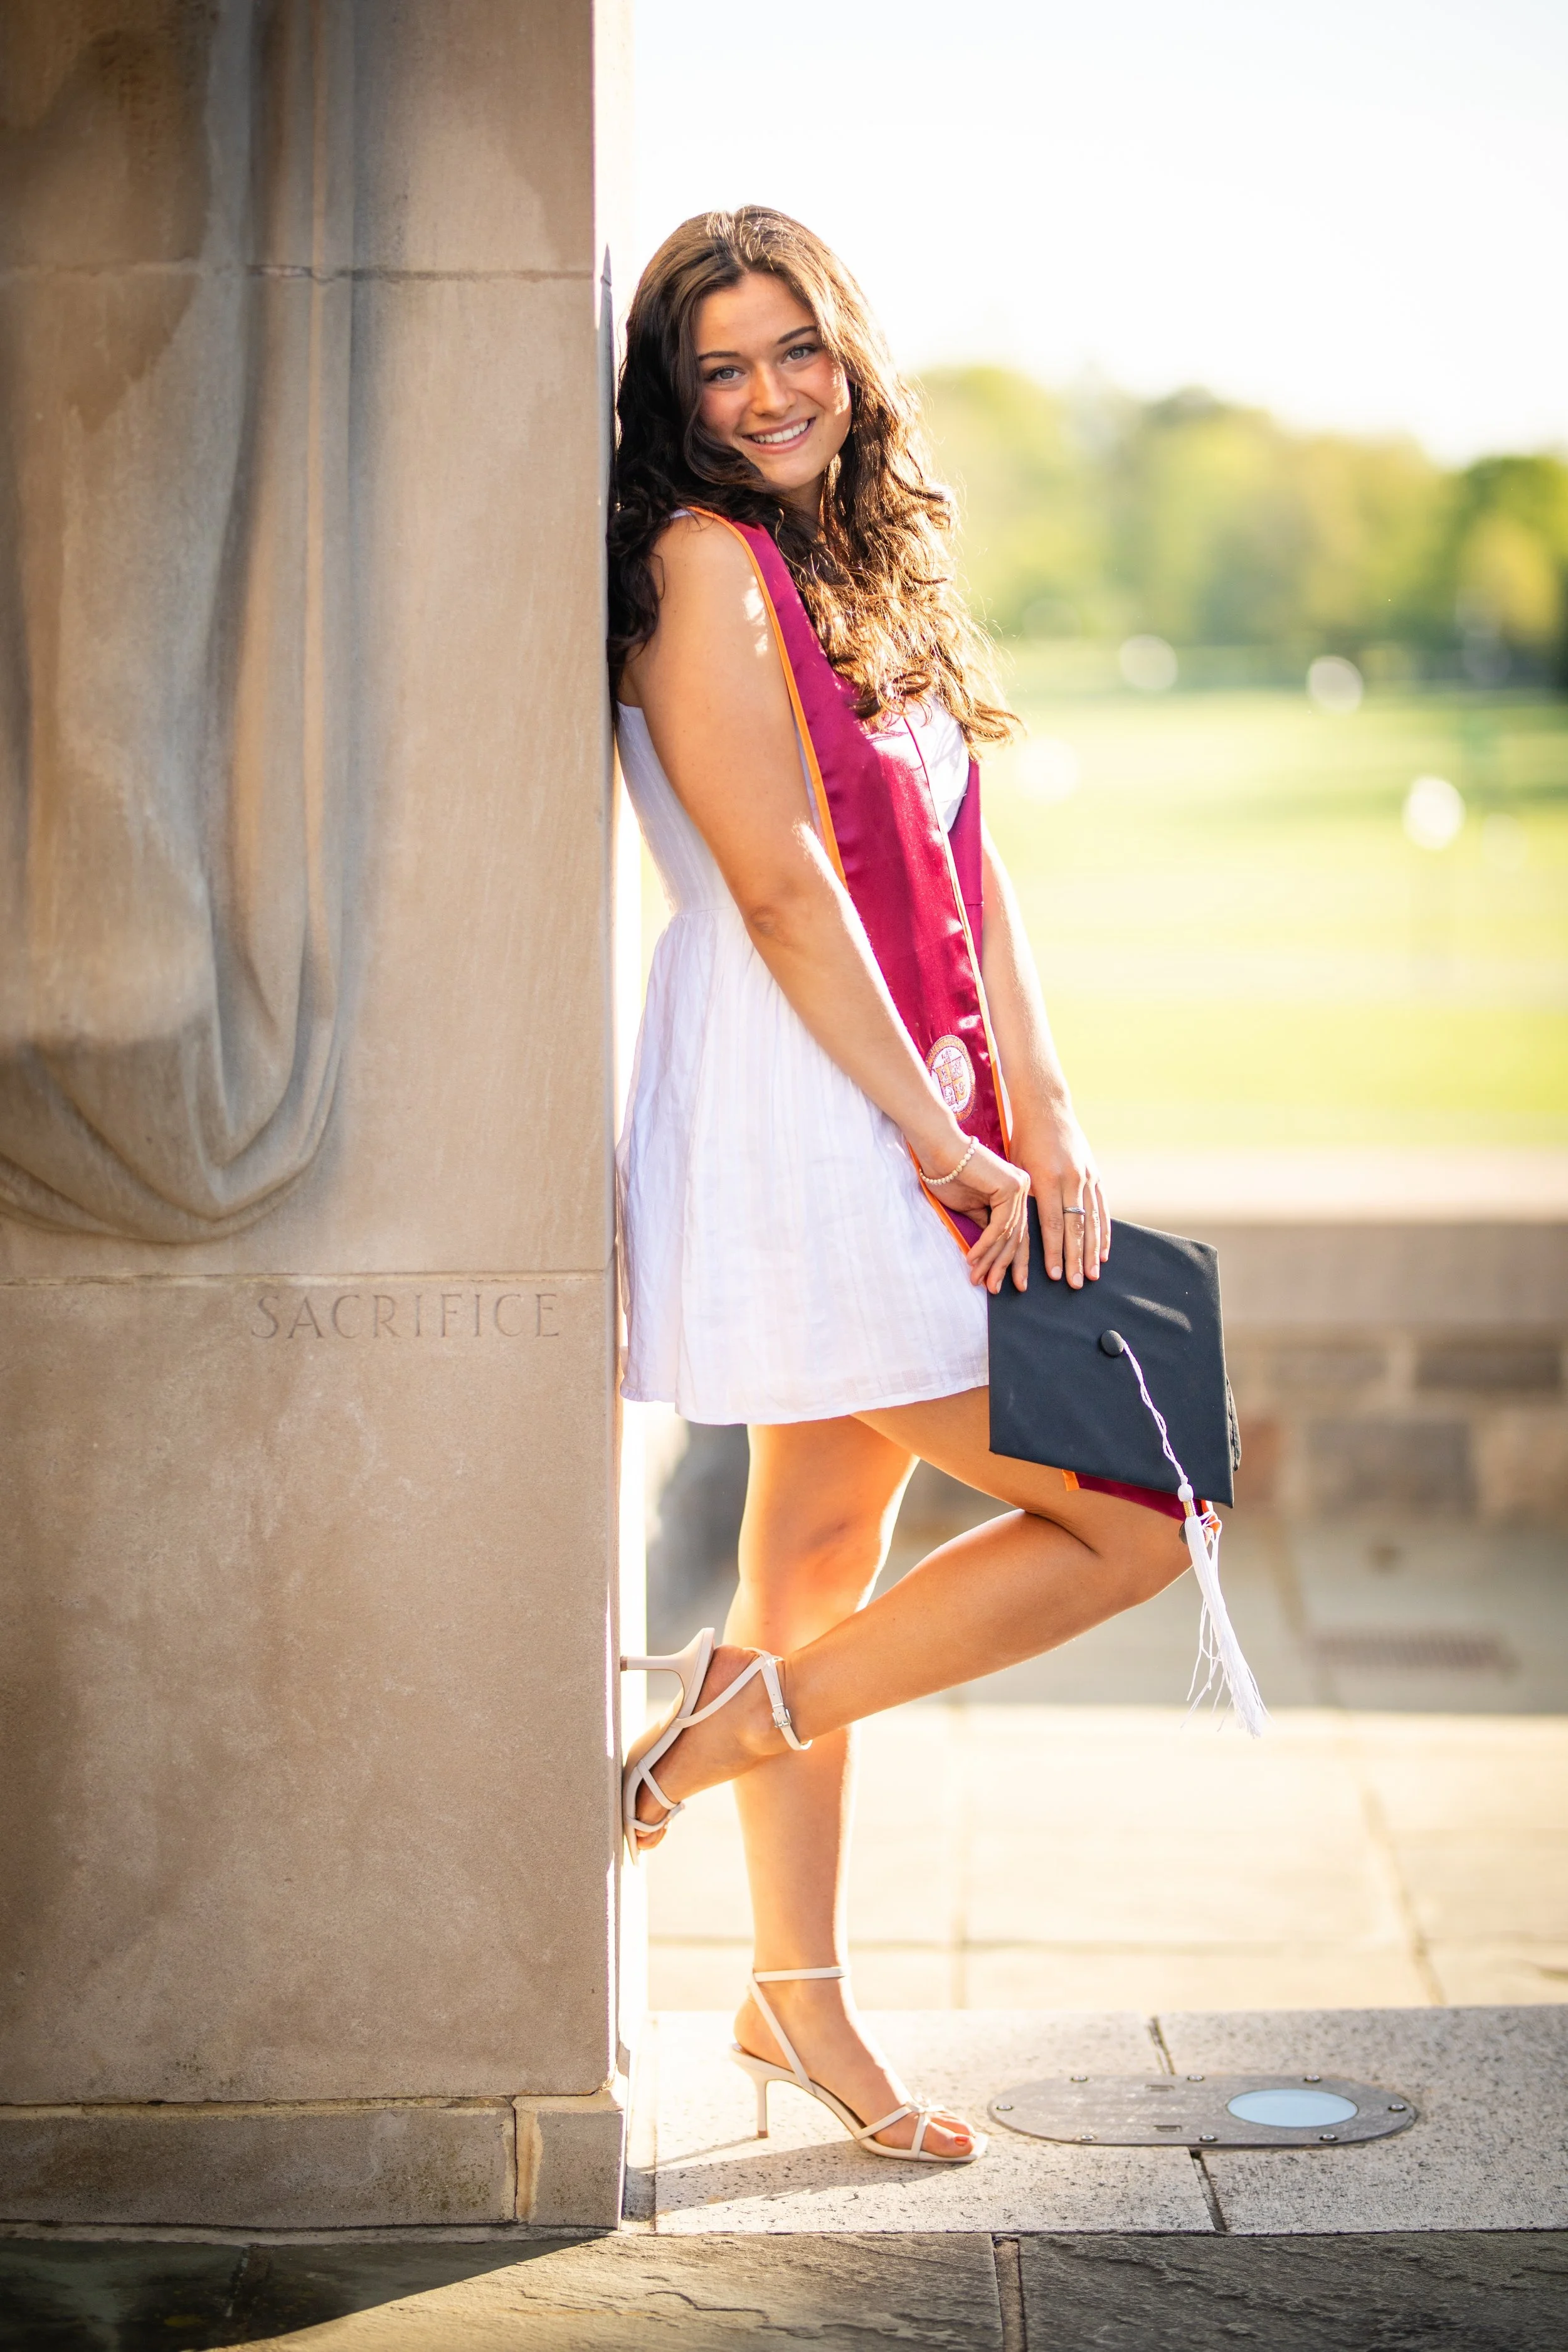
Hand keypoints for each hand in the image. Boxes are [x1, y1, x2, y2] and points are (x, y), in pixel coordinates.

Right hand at [924, 1140, 1031, 1293]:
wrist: (937, 1149)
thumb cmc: (948, 1174)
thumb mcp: (970, 1208)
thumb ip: (985, 1226)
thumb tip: (992, 1252)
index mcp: (1016, 1193)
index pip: (1016, 1233)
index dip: (1010, 1261)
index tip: (1004, 1283)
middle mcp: (1023, 1189)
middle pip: (1017, 1237)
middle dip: (1004, 1267)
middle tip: (995, 1290)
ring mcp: (1020, 1187)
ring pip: (1009, 1235)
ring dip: (991, 1260)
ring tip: (979, 1280)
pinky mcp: (1011, 1187)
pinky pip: (1000, 1225)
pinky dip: (986, 1245)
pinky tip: (973, 1259)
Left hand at [1011, 1107, 1109, 1288]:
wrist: (1047, 1109)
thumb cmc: (1022, 1142)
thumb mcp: (1017, 1168)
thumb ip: (1024, 1199)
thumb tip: (1021, 1235)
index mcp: (1047, 1179)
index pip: (1052, 1224)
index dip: (1054, 1251)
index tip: (1053, 1275)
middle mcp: (1071, 1179)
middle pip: (1075, 1228)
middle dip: (1075, 1259)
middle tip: (1077, 1284)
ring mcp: (1087, 1177)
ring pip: (1092, 1221)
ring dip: (1092, 1251)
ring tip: (1093, 1274)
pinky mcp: (1095, 1175)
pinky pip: (1102, 1208)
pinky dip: (1104, 1232)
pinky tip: (1103, 1252)